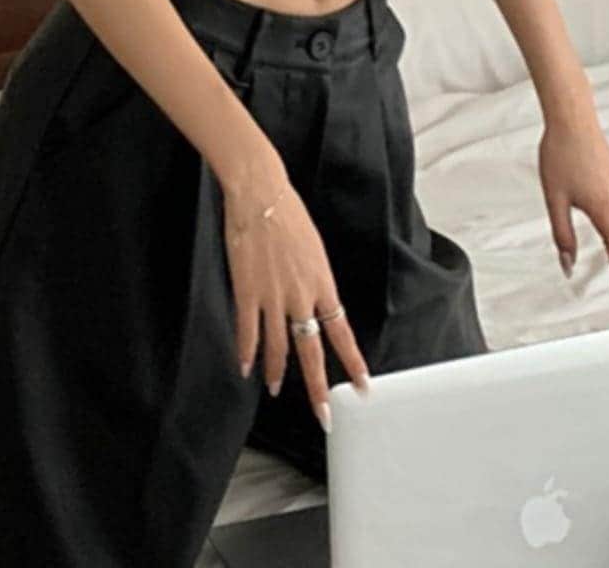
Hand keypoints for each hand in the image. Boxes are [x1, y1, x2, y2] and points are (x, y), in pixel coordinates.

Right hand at [222, 174, 370, 429]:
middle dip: (317, 387)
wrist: (260, 193)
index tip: (363, 386)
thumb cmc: (286, 211)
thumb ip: (311, 277)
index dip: (353, 361)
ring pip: (278, 347)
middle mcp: (301, 295)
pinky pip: (248, 331)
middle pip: (312, 351)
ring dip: (276, 373)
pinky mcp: (247, 290)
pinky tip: (245, 366)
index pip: (342, 331)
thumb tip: (309, 297)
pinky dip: (246, 352)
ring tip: (273, 389)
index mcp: (322, 281)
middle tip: (324, 415)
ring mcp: (272, 296)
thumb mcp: (311, 246)